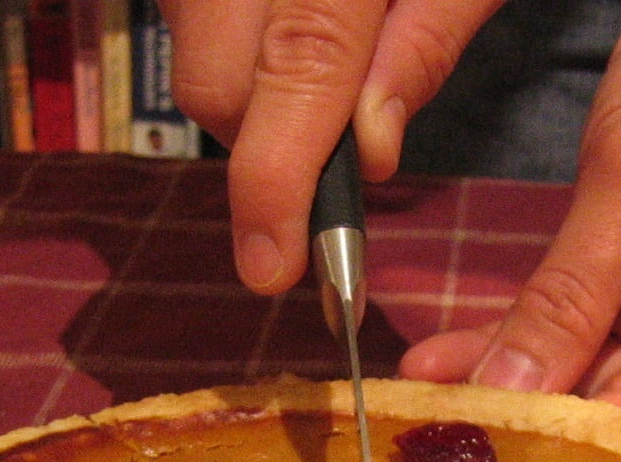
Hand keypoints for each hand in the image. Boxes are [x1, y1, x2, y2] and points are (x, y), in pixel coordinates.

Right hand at [163, 0, 504, 291]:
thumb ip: (428, 39)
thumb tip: (371, 152)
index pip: (299, 72)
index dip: (279, 182)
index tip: (272, 272)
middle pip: (216, 85)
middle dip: (266, 146)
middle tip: (339, 146)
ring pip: (195, 64)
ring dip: (252, 100)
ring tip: (324, 71)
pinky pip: (193, 30)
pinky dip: (240, 59)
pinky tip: (292, 43)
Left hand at [400, 0, 620, 428]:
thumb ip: (569, 299)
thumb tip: (505, 395)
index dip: (584, 439)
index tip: (496, 454)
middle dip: (540, 411)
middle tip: (444, 436)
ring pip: (602, 369)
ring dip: (519, 378)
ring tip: (429, 400)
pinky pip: (594, 327)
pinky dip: (532, 336)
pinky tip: (453, 361)